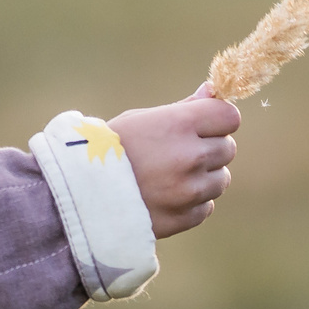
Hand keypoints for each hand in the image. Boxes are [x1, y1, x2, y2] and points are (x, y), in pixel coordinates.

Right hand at [110, 85, 239, 236]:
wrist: (79, 194)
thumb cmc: (108, 150)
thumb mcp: (141, 119)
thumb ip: (183, 108)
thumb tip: (212, 91)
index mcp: (179, 125)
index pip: (229, 117)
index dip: (217, 120)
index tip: (203, 125)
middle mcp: (190, 156)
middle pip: (228, 148)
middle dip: (209, 148)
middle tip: (179, 152)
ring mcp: (189, 190)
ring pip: (221, 179)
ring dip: (203, 177)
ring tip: (170, 177)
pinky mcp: (184, 217)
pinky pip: (206, 206)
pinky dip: (193, 203)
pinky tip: (166, 196)